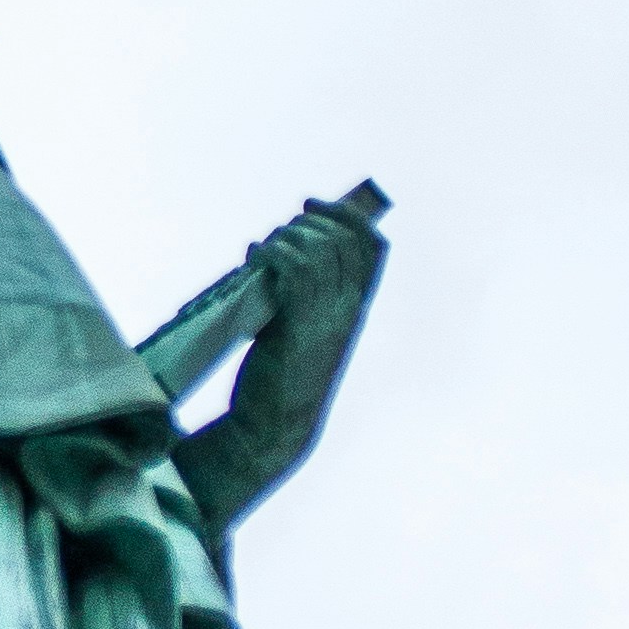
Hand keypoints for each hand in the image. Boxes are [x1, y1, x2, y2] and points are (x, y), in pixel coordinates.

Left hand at [250, 192, 386, 370]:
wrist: (273, 425)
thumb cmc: (282, 376)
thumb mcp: (301, 328)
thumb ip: (300, 295)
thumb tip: (277, 250)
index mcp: (355, 309)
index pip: (373, 247)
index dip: (348, 215)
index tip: (315, 204)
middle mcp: (348, 309)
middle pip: (342, 239)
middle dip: (308, 221)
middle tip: (279, 232)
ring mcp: (325, 317)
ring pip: (318, 249)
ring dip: (286, 237)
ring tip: (264, 249)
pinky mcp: (297, 325)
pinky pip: (294, 270)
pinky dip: (272, 253)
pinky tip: (255, 257)